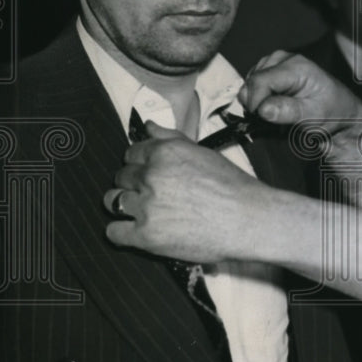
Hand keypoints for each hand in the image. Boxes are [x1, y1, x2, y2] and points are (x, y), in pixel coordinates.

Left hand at [104, 121, 268, 262]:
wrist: (248, 219)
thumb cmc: (232, 186)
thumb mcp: (203, 153)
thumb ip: (171, 138)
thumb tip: (148, 126)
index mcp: (165, 152)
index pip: (131, 153)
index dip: (139, 164)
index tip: (148, 173)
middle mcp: (151, 176)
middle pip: (121, 177)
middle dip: (132, 184)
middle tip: (152, 193)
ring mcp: (146, 206)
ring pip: (112, 201)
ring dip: (124, 204)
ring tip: (144, 211)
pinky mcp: (146, 235)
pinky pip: (113, 232)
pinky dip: (122, 231)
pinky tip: (137, 230)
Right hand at [239, 50, 361, 129]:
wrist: (340, 113)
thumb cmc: (331, 113)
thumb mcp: (312, 116)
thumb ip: (287, 111)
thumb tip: (263, 109)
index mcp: (296, 66)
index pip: (260, 81)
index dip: (255, 103)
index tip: (260, 121)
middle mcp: (284, 59)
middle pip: (252, 81)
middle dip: (255, 103)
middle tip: (271, 119)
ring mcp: (276, 63)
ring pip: (250, 83)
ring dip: (257, 101)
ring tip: (276, 113)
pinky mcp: (271, 70)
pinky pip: (253, 85)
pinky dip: (258, 98)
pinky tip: (273, 106)